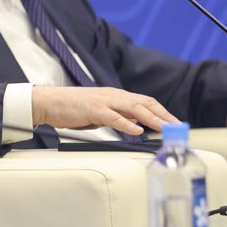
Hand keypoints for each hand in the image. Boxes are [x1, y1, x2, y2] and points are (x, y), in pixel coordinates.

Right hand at [31, 86, 177, 135]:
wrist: (48, 102)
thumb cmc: (71, 108)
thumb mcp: (99, 113)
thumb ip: (118, 116)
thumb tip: (136, 122)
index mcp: (115, 96)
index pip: (145, 101)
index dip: (162, 111)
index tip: (175, 122)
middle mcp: (113, 95)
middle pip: (145, 102)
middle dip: (163, 114)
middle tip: (177, 126)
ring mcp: (103, 101)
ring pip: (134, 108)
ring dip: (152, 118)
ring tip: (165, 128)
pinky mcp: (93, 109)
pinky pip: (114, 117)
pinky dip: (127, 124)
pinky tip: (138, 130)